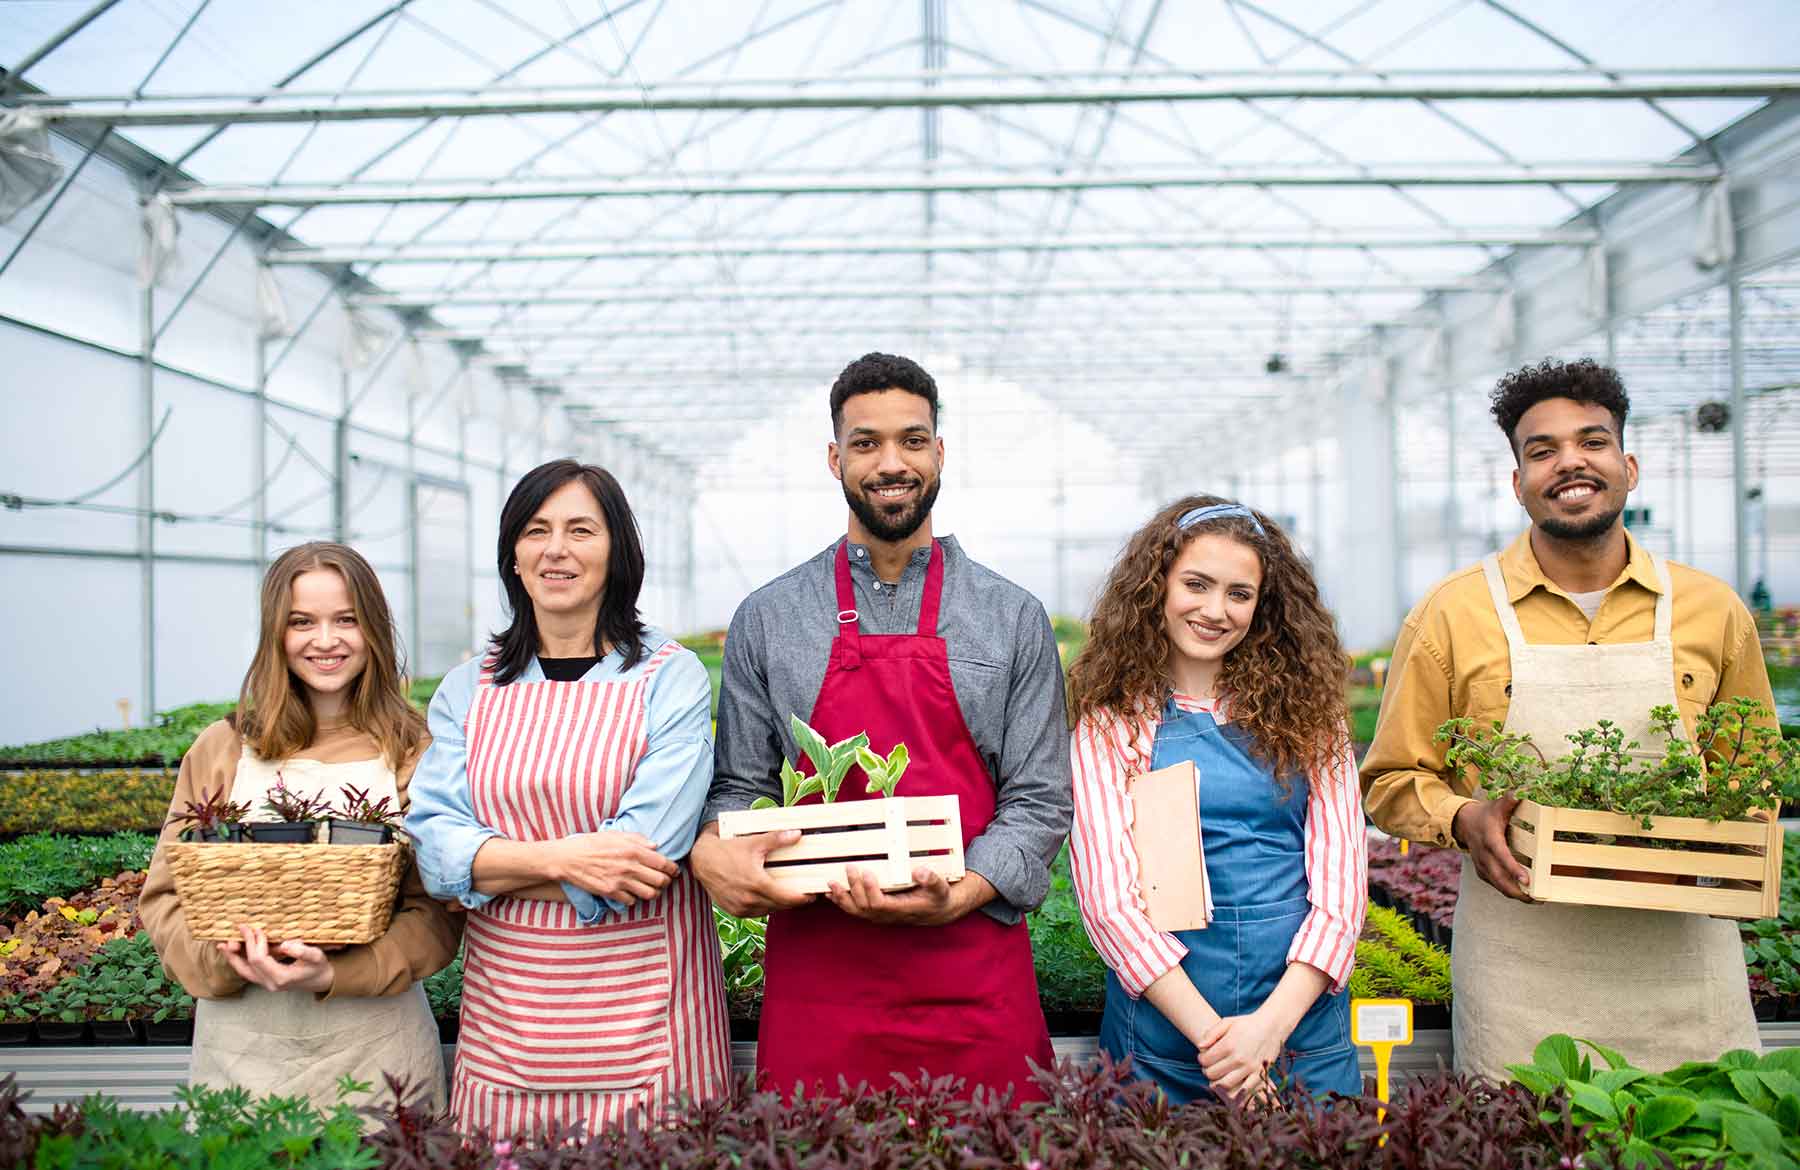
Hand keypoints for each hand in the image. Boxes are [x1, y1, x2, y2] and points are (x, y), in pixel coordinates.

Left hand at [218, 924, 334, 993]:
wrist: (321, 980)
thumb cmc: (319, 967)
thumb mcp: (316, 957)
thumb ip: (302, 951)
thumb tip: (284, 945)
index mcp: (281, 978)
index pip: (260, 959)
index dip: (255, 943)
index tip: (257, 929)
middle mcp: (270, 983)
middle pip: (249, 964)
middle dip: (244, 944)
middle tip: (242, 928)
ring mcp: (266, 984)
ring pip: (243, 971)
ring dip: (233, 957)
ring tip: (222, 945)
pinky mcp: (265, 981)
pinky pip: (247, 972)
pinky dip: (238, 962)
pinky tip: (232, 953)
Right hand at [545, 831, 678, 906]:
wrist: (567, 858)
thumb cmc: (591, 843)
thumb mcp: (614, 834)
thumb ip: (637, 839)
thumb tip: (655, 845)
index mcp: (633, 850)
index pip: (663, 863)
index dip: (673, 869)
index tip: (674, 871)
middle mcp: (629, 867)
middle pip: (660, 881)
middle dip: (665, 881)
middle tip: (663, 880)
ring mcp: (620, 881)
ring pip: (649, 894)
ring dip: (652, 892)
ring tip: (649, 888)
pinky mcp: (610, 892)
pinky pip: (631, 901)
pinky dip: (634, 898)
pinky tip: (630, 892)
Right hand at [689, 824, 815, 917]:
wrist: (702, 860)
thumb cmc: (727, 850)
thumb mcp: (754, 843)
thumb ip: (777, 839)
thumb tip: (797, 833)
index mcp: (757, 884)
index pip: (787, 898)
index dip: (803, 898)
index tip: (812, 895)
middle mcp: (749, 900)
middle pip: (780, 906)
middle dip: (793, 901)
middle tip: (803, 893)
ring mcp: (740, 908)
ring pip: (768, 911)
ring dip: (778, 904)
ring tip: (786, 894)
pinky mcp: (734, 911)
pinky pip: (756, 913)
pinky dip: (764, 906)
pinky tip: (768, 897)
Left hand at [825, 866, 989, 926]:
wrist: (937, 911)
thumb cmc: (938, 898)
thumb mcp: (941, 888)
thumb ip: (932, 880)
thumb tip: (920, 872)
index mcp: (902, 909)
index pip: (880, 904)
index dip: (870, 890)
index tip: (867, 872)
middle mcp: (888, 916)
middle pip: (863, 907)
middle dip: (854, 888)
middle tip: (850, 868)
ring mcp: (880, 916)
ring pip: (856, 912)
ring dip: (842, 898)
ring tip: (830, 884)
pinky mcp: (876, 912)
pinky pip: (855, 910)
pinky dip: (842, 901)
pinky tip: (832, 893)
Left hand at [1198, 1010, 1284, 1102]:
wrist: (1272, 1026)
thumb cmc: (1247, 1023)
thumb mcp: (1227, 1022)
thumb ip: (1211, 1033)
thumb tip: (1199, 1046)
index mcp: (1229, 1044)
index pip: (1205, 1060)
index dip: (1201, 1059)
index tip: (1204, 1057)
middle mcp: (1239, 1058)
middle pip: (1212, 1074)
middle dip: (1207, 1070)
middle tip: (1210, 1066)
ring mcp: (1250, 1068)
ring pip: (1225, 1085)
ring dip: (1218, 1082)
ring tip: (1219, 1075)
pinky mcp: (1260, 1074)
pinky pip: (1244, 1090)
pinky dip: (1235, 1090)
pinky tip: (1232, 1083)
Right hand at [1452, 796, 1532, 901]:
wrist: (1464, 823)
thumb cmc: (1486, 814)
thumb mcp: (1497, 805)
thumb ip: (1508, 801)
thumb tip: (1519, 794)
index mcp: (1490, 838)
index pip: (1501, 855)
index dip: (1513, 868)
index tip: (1526, 880)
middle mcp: (1484, 854)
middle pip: (1499, 877)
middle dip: (1517, 891)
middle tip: (1536, 898)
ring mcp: (1481, 864)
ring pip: (1497, 884)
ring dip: (1514, 894)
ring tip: (1534, 900)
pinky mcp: (1482, 871)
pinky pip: (1495, 884)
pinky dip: (1508, 890)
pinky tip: (1522, 894)